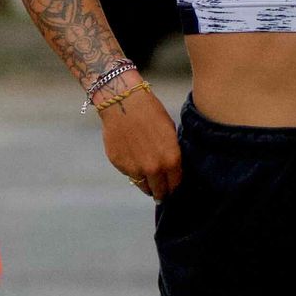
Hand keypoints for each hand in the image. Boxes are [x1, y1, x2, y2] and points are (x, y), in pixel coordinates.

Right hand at [95, 74, 182, 196]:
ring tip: (148, 178)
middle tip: (161, 192)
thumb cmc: (150, 112)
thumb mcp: (170, 132)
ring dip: (147, 184)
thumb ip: (171, 154)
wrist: (123, 103)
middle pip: (160, 191)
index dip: (175, 186)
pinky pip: (129, 174)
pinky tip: (133, 158)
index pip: (176, 184)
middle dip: (162, 192)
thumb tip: (172, 168)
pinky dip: (132, 171)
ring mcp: (135, 169)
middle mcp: (154, 168)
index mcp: (171, 160)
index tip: (173, 187)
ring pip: (143, 186)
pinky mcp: (120, 165)